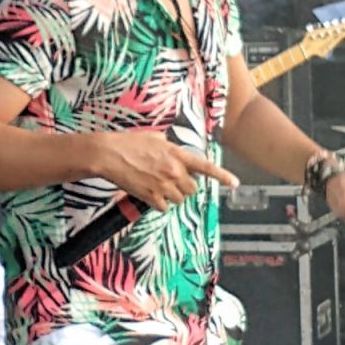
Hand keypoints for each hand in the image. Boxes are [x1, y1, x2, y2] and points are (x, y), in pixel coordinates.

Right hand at [94, 130, 239, 211]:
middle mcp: (174, 171)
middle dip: (184, 186)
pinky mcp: (151, 197)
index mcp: (177, 155)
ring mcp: (163, 186)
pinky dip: (159, 203)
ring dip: (171, 195)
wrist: (109, 154)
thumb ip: (168, 145)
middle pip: (192, 189)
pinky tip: (149, 193)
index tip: (235, 183)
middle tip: (170, 180)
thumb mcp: (153, 137)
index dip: (223, 176)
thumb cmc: (128, 143)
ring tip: (156, 185)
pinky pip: (164, 207)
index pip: (206, 167)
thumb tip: (172, 149)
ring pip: (179, 200)